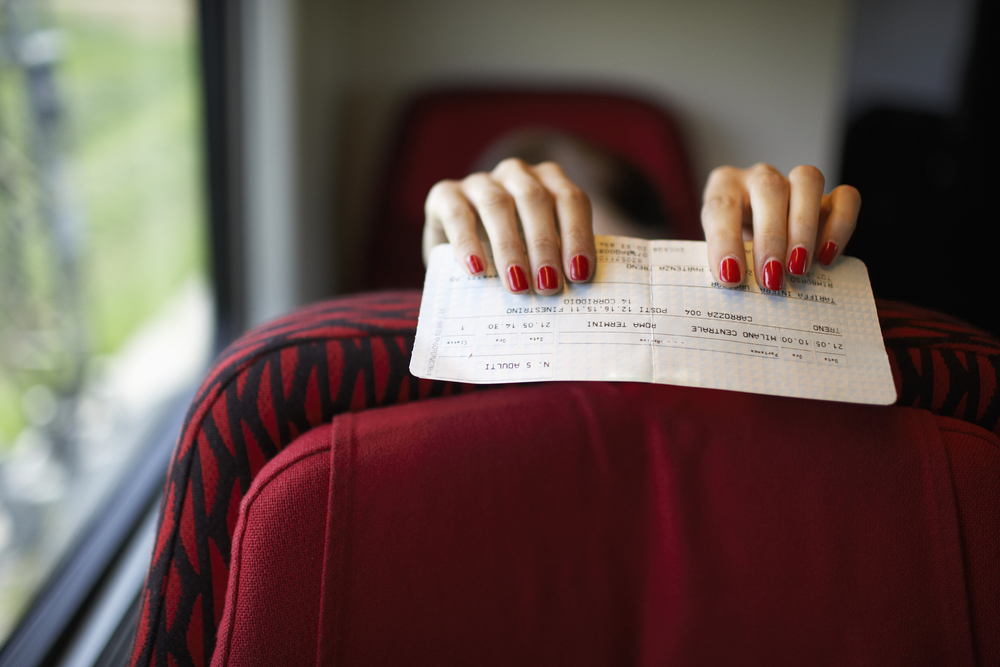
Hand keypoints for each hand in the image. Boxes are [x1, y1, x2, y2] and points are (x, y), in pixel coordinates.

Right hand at [423, 158, 595, 294]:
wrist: (460, 249)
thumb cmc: (511, 255)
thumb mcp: (537, 254)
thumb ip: (555, 262)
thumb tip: (576, 294)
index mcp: (549, 181)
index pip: (570, 200)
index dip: (577, 235)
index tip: (579, 275)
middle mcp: (517, 174)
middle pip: (535, 199)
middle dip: (544, 245)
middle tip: (548, 286)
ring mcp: (480, 181)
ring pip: (497, 204)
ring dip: (510, 247)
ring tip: (518, 285)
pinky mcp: (446, 194)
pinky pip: (457, 214)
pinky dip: (467, 243)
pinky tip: (476, 271)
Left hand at [701, 163, 860, 289]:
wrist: (760, 243)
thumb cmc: (735, 249)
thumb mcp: (722, 254)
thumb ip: (726, 265)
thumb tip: (732, 290)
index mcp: (724, 186)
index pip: (721, 206)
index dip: (724, 241)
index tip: (732, 277)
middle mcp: (759, 177)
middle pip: (769, 189)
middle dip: (771, 237)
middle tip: (771, 278)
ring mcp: (795, 182)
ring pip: (808, 182)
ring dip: (804, 227)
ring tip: (798, 268)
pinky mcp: (829, 196)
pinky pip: (845, 198)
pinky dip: (840, 226)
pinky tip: (828, 257)